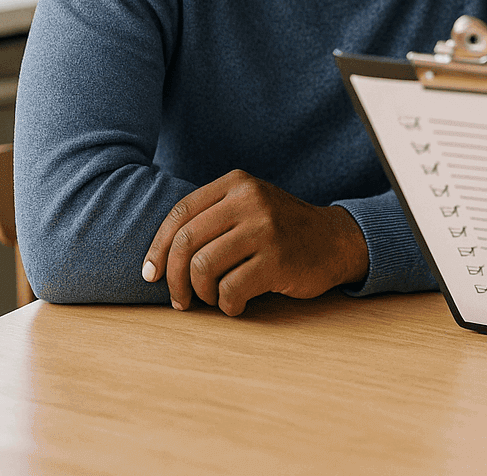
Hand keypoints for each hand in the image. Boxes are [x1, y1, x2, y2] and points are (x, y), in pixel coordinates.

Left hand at [141, 170, 368, 315]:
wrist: (336, 241)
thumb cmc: (281, 230)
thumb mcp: (249, 207)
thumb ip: (210, 217)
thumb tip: (157, 259)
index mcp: (237, 183)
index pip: (180, 213)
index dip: (157, 248)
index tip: (150, 274)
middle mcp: (251, 200)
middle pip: (186, 242)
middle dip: (174, 278)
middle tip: (179, 299)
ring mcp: (266, 229)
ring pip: (203, 267)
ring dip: (201, 293)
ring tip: (214, 298)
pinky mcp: (278, 259)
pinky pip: (231, 289)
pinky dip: (227, 304)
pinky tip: (236, 304)